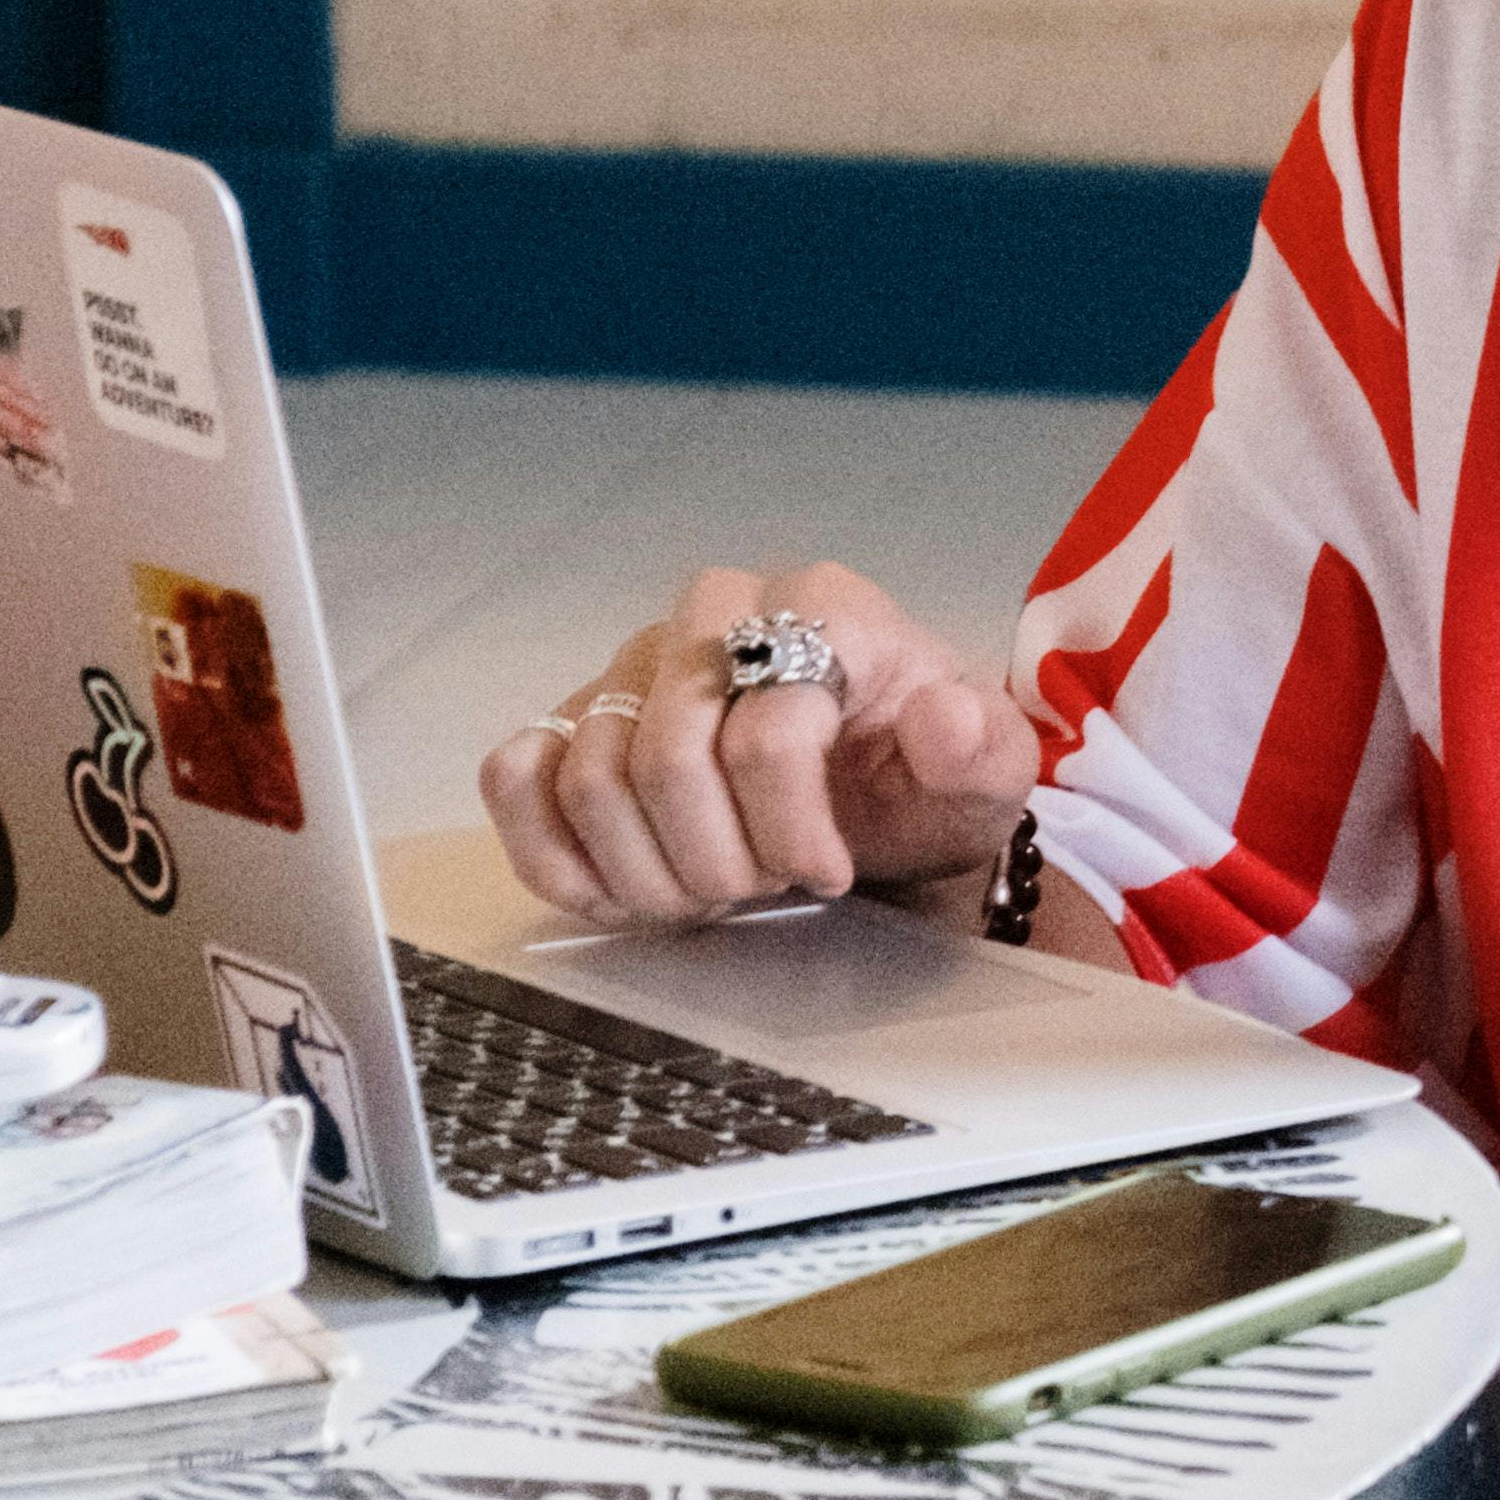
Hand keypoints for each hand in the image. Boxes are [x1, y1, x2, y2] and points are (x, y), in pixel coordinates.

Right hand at [474, 563, 1038, 929]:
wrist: (876, 802)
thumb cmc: (920, 783)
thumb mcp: (983, 778)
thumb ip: (981, 750)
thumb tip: (943, 720)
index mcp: (822, 607)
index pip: (768, 732)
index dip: (793, 830)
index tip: (827, 878)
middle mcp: (715, 614)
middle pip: (666, 759)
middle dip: (715, 859)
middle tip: (758, 891)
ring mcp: (635, 663)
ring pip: (591, 778)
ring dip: (647, 871)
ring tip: (708, 892)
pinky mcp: (576, 714)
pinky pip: (516, 776)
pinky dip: (554, 854)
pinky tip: (617, 892)